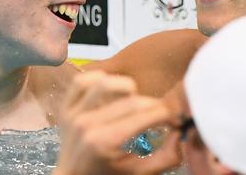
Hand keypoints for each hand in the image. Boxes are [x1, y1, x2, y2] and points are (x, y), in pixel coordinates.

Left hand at [55, 71, 181, 174]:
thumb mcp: (140, 173)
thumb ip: (166, 156)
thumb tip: (180, 132)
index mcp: (105, 141)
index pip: (147, 115)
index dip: (168, 114)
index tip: (177, 117)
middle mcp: (87, 124)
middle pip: (132, 100)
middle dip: (155, 105)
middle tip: (164, 113)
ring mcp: (73, 113)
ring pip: (106, 83)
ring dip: (127, 89)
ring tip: (135, 101)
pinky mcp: (65, 107)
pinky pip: (82, 81)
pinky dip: (98, 80)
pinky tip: (111, 91)